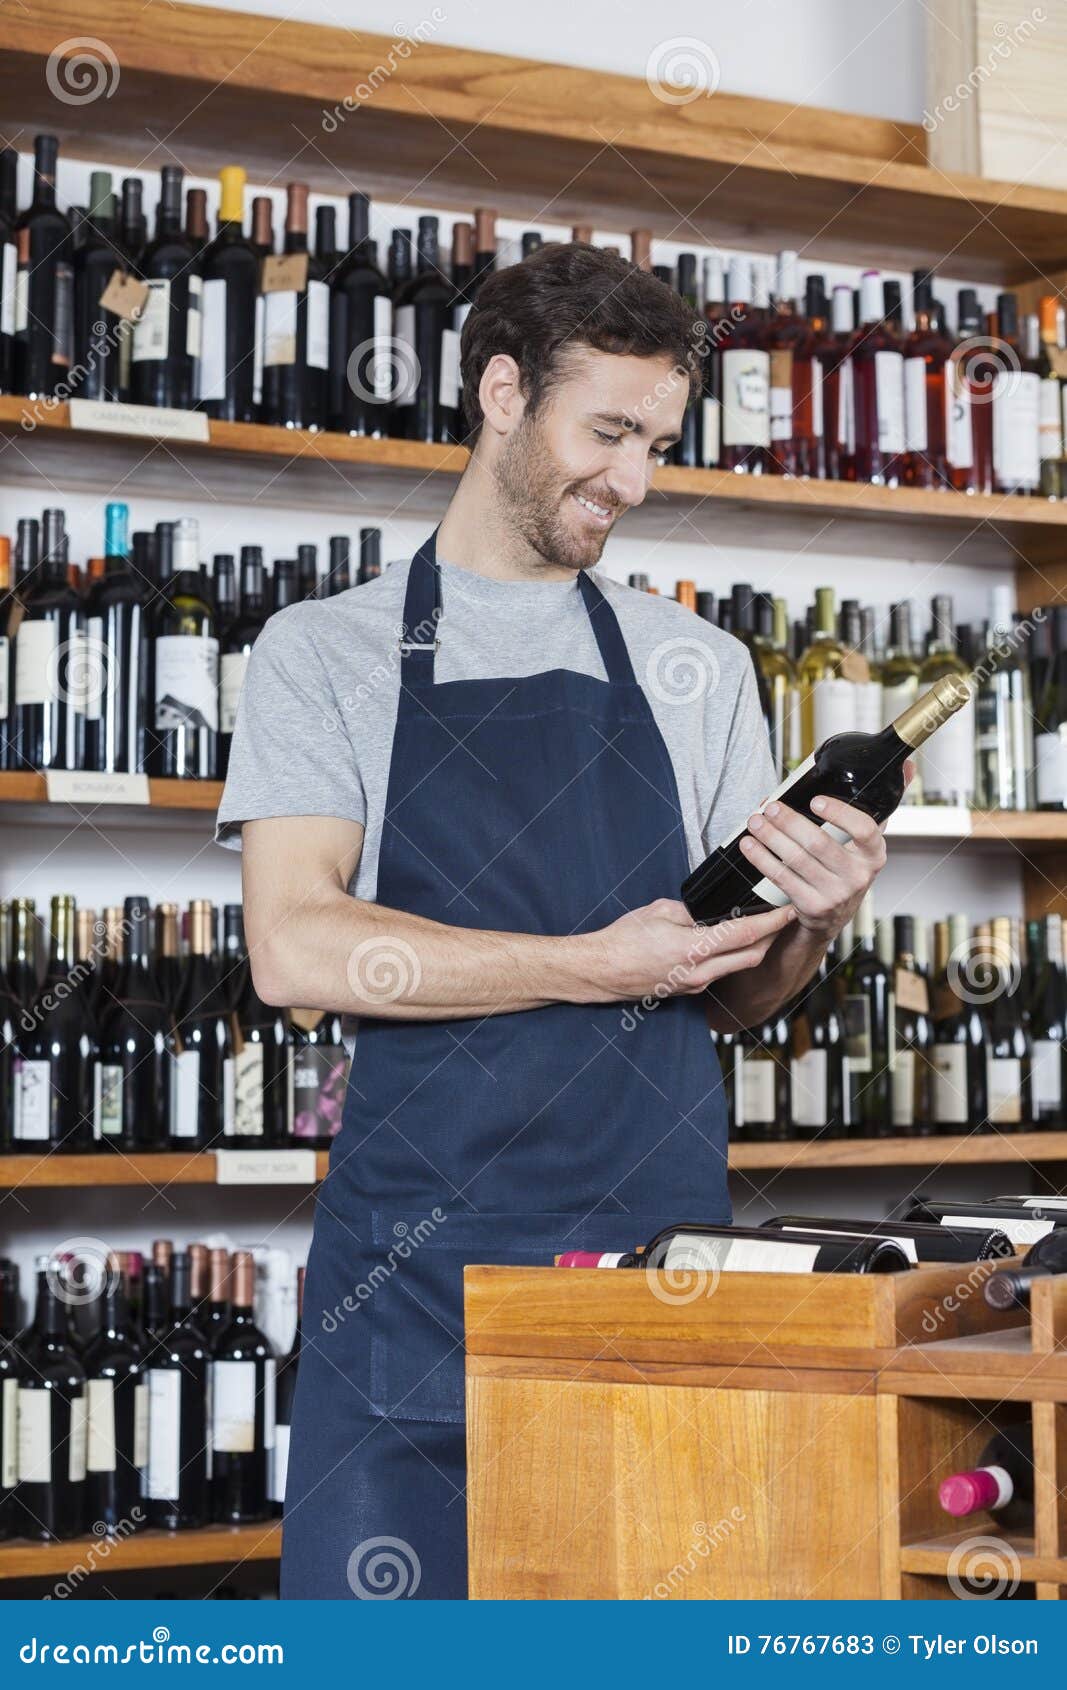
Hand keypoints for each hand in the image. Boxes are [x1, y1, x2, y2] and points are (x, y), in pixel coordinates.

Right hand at [585, 898, 796, 1002]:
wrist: (601, 971)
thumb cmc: (623, 940)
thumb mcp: (659, 912)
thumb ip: (692, 913)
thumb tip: (711, 913)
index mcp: (692, 948)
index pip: (745, 934)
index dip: (771, 922)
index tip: (787, 910)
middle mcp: (699, 972)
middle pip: (751, 956)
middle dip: (772, 937)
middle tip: (782, 918)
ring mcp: (695, 984)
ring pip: (738, 966)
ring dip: (754, 948)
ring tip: (763, 929)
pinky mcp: (689, 990)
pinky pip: (720, 973)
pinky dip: (733, 957)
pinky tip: (732, 944)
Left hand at [737, 784, 896, 938]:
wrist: (834, 916)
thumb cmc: (848, 868)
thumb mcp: (868, 842)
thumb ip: (882, 805)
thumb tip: (906, 767)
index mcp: (874, 854)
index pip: (864, 830)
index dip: (839, 814)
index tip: (815, 800)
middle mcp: (858, 876)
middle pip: (819, 843)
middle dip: (789, 821)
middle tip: (770, 807)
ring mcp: (835, 894)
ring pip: (796, 859)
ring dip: (771, 837)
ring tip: (756, 821)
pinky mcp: (811, 906)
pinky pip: (781, 877)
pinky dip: (761, 858)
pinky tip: (750, 844)